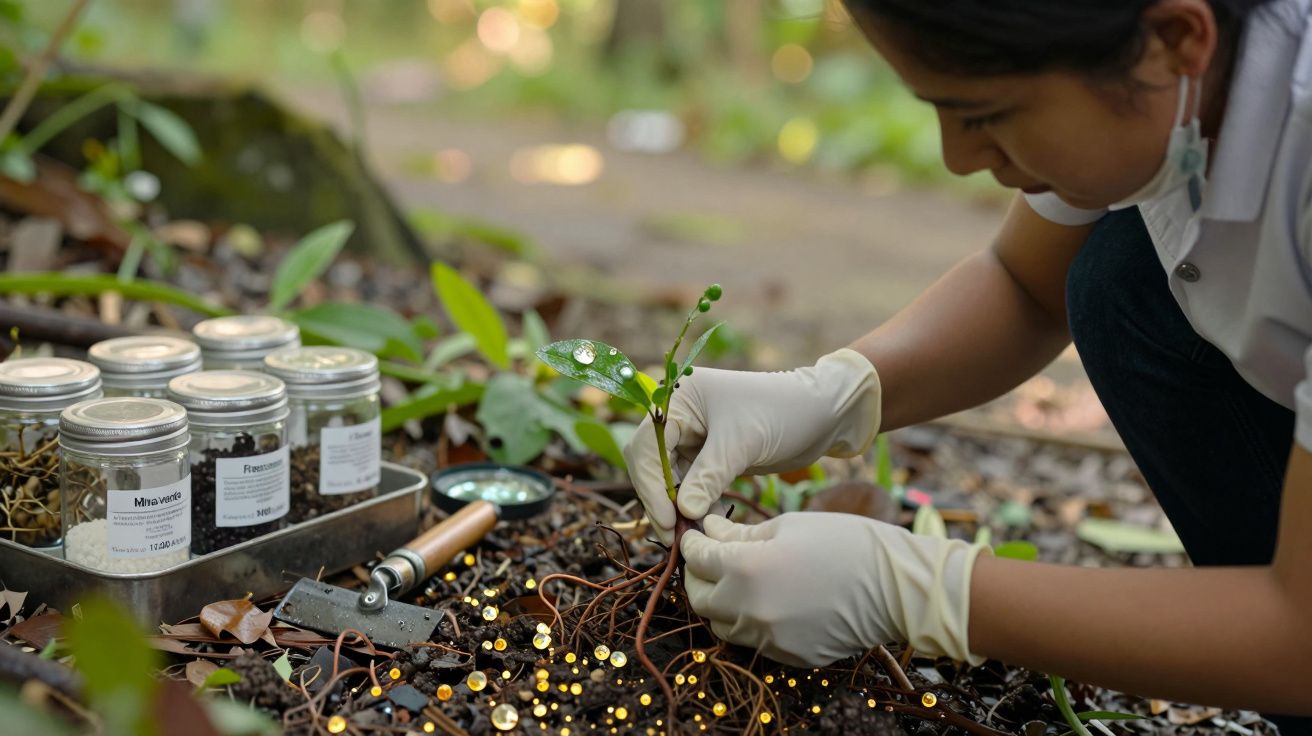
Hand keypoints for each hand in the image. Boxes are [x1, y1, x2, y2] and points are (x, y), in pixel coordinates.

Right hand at [622, 348, 881, 542]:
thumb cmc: (783, 413)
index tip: (669, 518)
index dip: (652, 483)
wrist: (821, 413)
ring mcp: (691, 435)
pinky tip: (698, 523)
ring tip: (687, 534)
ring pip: (666, 476)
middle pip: (650, 462)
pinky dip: (690, 502)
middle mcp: (679, 414)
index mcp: (679, 397)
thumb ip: (708, 476)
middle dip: (659, 497)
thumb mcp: (742, 443)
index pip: (647, 445)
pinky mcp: (707, 454)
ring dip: (674, 504)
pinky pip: (687, 482)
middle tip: (673, 534)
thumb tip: (682, 512)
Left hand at [680, 513, 987, 666]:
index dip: (692, 542)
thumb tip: (708, 530)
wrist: (897, 587)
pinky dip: (751, 620)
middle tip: (711, 556)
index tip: (696, 533)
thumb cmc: (846, 543)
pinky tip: (770, 599)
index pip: (697, 558)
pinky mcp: (787, 656)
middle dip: (699, 575)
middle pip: (700, 598)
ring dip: (722, 600)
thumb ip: (740, 534)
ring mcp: (768, 639)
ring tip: (740, 578)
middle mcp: (750, 610)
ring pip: (723, 623)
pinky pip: (754, 640)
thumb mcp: (788, 527)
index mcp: (746, 569)